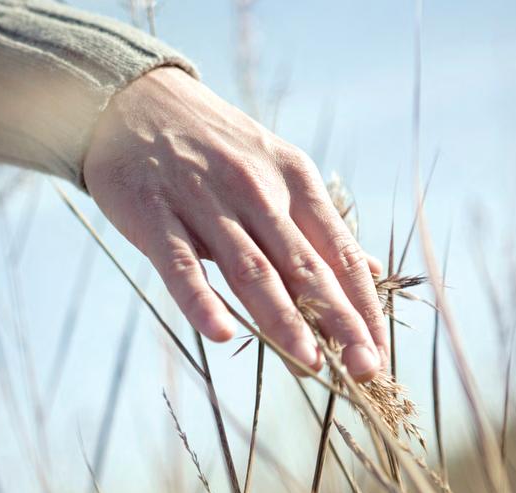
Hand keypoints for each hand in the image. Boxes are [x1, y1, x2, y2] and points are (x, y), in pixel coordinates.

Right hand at [84, 67, 387, 380]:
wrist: (137, 100)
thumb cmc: (214, 147)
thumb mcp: (277, 170)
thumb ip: (318, 225)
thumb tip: (370, 270)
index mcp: (294, 180)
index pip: (340, 253)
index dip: (363, 306)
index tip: (378, 353)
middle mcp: (257, 190)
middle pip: (306, 267)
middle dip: (340, 322)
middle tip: (364, 370)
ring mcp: (204, 201)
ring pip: (251, 270)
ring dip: (284, 321)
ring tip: (309, 364)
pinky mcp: (155, 213)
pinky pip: (181, 264)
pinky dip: (201, 300)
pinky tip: (221, 334)